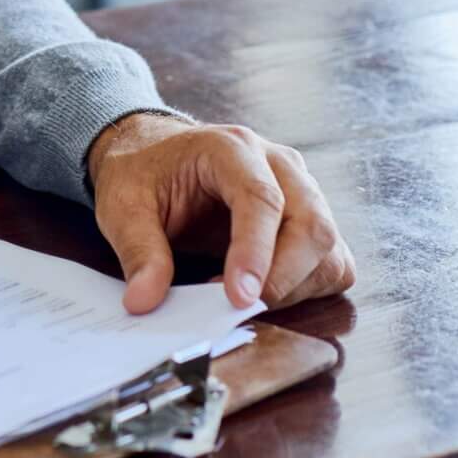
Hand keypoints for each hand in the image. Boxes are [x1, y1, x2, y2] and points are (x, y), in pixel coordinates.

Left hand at [87, 113, 355, 314]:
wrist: (156, 153)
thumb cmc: (144, 173)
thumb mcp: (123, 205)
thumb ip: (138, 251)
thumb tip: (144, 300)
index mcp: (231, 148)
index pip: (261, 199)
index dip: (255, 253)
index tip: (238, 299)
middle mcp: (278, 163)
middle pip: (311, 224)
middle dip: (282, 278)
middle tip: (238, 308)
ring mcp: (302, 189)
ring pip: (328, 246)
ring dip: (295, 286)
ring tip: (244, 299)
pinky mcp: (310, 217)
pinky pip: (333, 260)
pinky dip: (310, 286)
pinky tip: (267, 291)